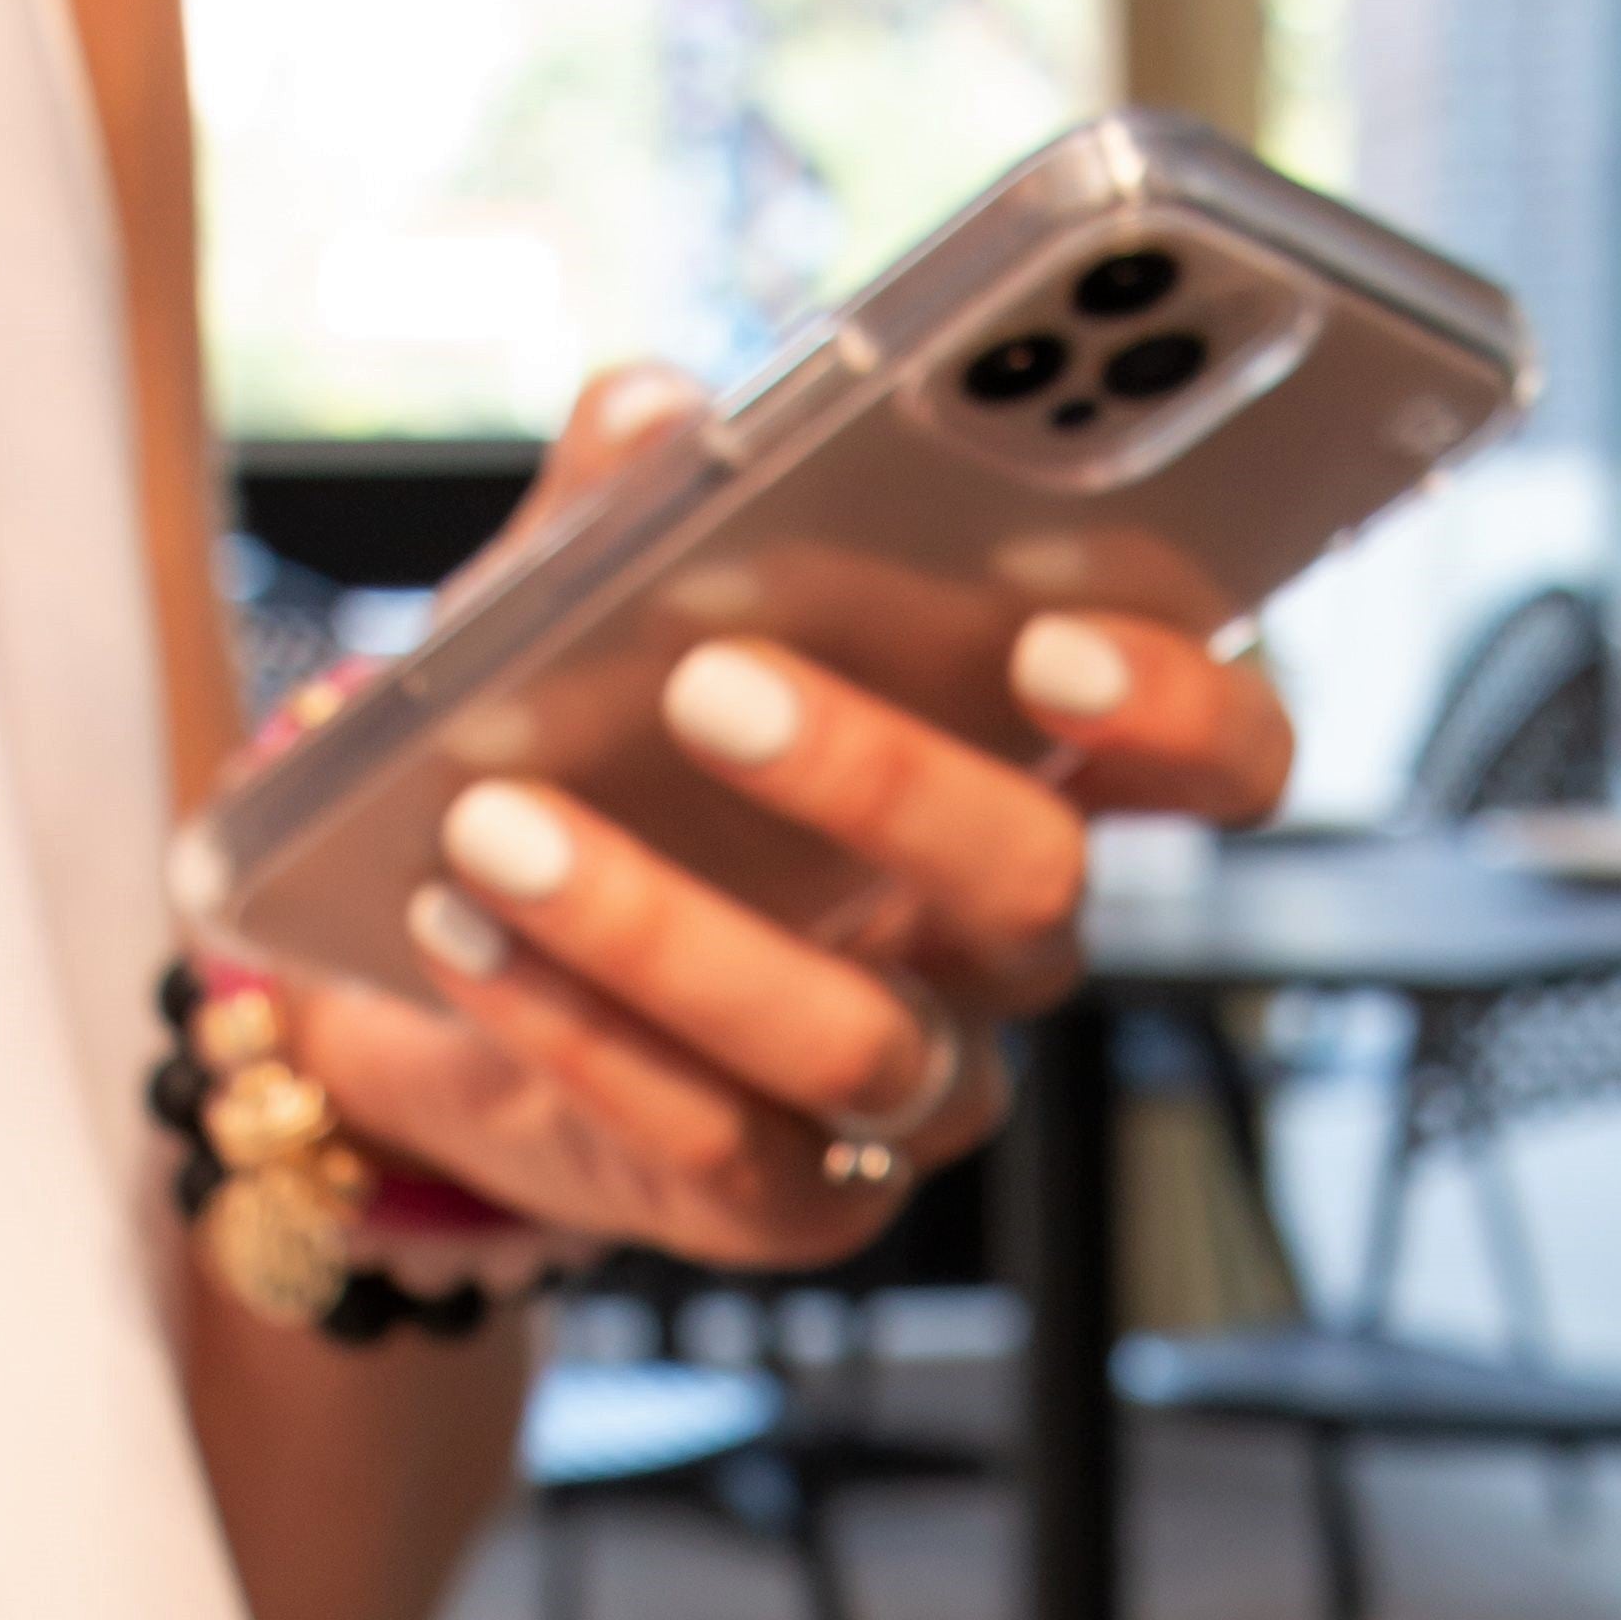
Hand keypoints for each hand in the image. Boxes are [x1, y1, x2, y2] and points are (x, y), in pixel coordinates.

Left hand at [291, 366, 1292, 1265]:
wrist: (415, 965)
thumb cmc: (563, 751)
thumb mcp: (574, 595)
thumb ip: (626, 489)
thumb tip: (659, 420)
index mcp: (1017, 771)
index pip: (1205, 757)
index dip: (1180, 709)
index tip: (1055, 641)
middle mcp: (995, 946)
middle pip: (1035, 886)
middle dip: (880, 779)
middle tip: (709, 685)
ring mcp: (909, 1091)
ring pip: (862, 1038)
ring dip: (670, 929)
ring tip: (497, 821)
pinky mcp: (793, 1200)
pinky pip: (724, 1142)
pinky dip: (584, 1033)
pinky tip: (460, 928)